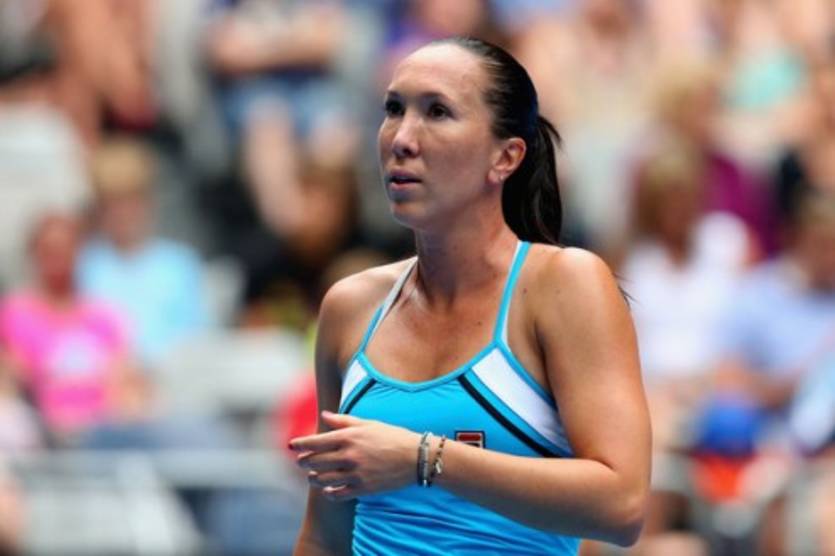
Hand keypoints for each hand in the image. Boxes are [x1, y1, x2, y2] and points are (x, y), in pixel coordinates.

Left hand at [289, 411, 420, 500]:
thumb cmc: (392, 436)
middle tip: (300, 462)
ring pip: (323, 479)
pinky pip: (338, 494)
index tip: (292, 446)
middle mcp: (349, 455)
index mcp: (349, 437)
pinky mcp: (363, 489)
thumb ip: (343, 421)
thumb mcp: (368, 424)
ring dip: (313, 479)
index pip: (315, 442)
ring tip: (312, 477)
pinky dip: (329, 492)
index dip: (300, 444)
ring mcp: (355, 473)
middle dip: (304, 462)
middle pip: (315, 462)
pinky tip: (327, 490)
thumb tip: (324, 415)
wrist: (416, 457)